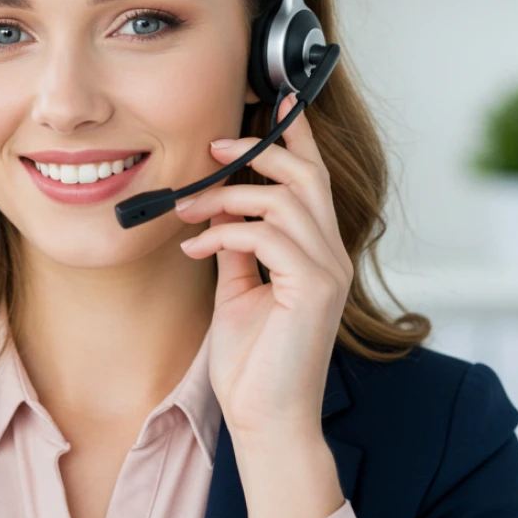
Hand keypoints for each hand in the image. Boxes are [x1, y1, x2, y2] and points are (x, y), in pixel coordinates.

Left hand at [173, 92, 353, 439]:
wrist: (264, 417)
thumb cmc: (252, 361)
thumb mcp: (239, 290)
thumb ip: (238, 248)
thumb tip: (220, 212)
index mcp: (315, 252)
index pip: (313, 178)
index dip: (297, 136)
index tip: (276, 100)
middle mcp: (330, 255)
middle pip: (306, 175)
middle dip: (257, 151)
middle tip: (209, 150)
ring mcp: (327, 271)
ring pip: (285, 198)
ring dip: (225, 197)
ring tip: (187, 213)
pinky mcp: (313, 289)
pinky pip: (268, 235)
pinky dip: (224, 233)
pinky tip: (196, 248)